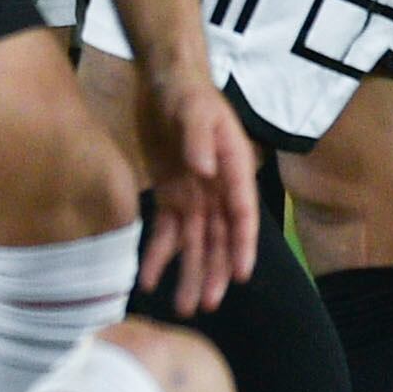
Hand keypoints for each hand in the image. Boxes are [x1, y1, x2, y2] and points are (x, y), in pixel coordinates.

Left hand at [133, 56, 260, 312]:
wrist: (165, 84)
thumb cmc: (188, 95)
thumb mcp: (193, 109)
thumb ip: (200, 138)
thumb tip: (206, 170)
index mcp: (234, 172)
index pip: (242, 215)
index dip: (242, 246)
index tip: (238, 275)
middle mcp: (218, 191)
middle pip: (218, 239)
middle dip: (213, 272)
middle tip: (204, 304)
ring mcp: (196, 197)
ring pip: (196, 244)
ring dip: (191, 274)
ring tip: (184, 307)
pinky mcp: (172, 196)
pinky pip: (168, 232)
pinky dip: (160, 255)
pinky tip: (150, 280)